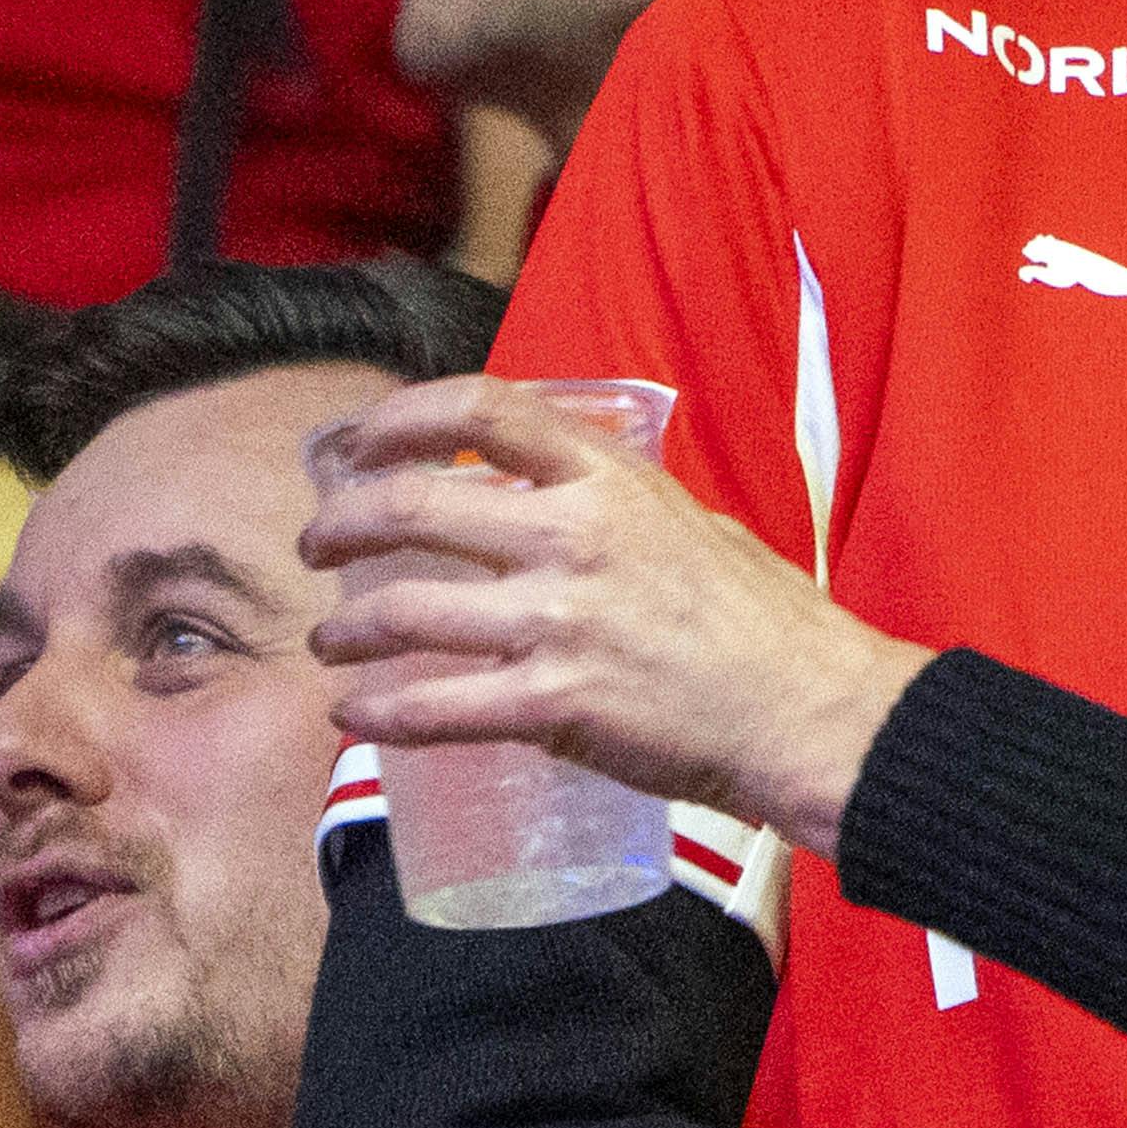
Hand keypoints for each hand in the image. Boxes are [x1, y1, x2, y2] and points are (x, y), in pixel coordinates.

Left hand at [297, 381, 932, 856]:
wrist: (810, 710)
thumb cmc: (766, 621)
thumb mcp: (691, 523)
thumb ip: (613, 508)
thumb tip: (548, 506)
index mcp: (609, 480)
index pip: (482, 410)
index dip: (399, 417)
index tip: (356, 439)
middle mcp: (573, 537)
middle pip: (414, 505)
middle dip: (341, 524)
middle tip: (316, 546)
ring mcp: (559, 621)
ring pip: (407, 611)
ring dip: (346, 629)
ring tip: (326, 641)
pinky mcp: (556, 703)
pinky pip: (436, 706)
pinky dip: (379, 713)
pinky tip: (353, 716)